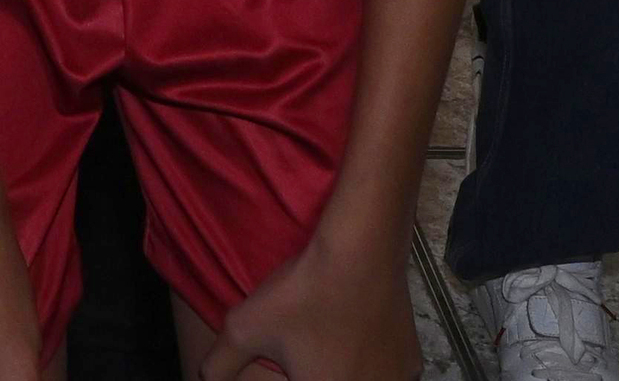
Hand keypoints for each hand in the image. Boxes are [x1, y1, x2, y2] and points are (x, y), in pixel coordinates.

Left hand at [202, 227, 417, 380]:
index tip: (292, 366)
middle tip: (308, 358)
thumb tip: (205, 377)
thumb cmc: (303, 294)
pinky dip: (372, 368)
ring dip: (346, 374)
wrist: (361, 251)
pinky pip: (389, 375)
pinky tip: (357, 343)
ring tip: (331, 350)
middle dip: (318, 374)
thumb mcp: (243, 328)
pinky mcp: (413, 362)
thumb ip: (217, 365)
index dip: (296, 377)